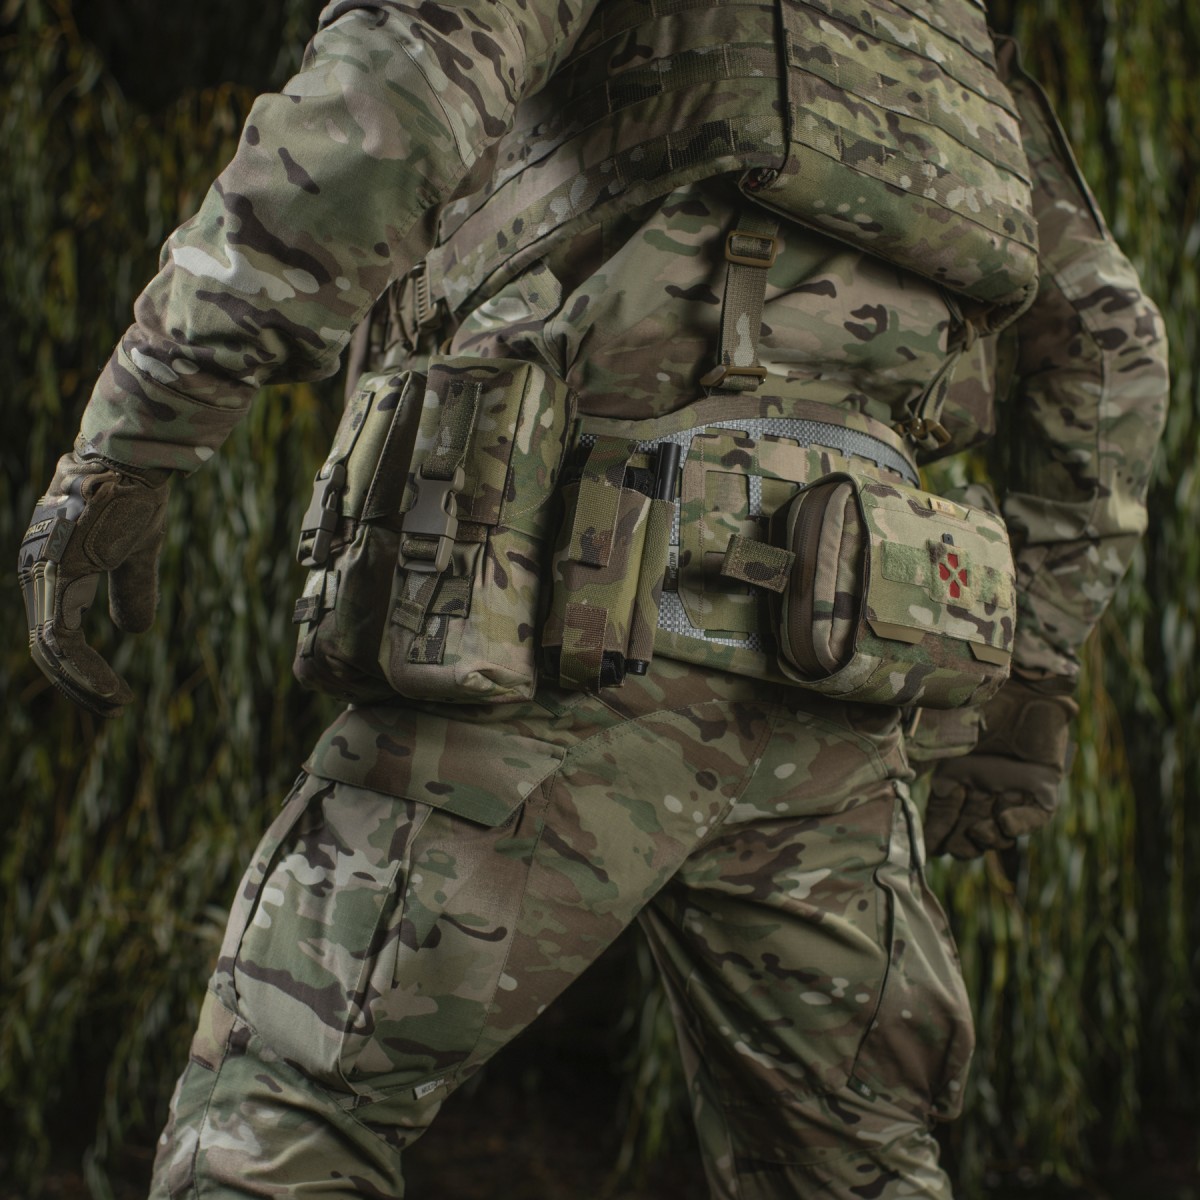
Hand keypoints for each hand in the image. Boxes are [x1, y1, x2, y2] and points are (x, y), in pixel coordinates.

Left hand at [19, 443, 169, 717]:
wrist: (129, 461)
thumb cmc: (133, 497)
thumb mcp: (138, 552)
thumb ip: (131, 589)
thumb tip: (133, 632)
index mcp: (56, 571)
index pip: (59, 633)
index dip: (83, 667)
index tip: (114, 693)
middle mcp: (39, 575)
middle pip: (49, 648)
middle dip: (80, 684)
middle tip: (113, 709)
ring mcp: (43, 576)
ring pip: (51, 649)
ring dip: (83, 683)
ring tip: (115, 705)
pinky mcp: (55, 577)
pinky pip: (62, 638)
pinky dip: (85, 669)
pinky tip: (110, 688)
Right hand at [923, 675, 1077, 858]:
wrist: (1017, 680)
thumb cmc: (971, 701)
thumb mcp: (938, 735)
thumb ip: (919, 761)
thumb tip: (892, 786)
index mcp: (956, 772)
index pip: (944, 813)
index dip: (936, 834)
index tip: (928, 852)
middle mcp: (984, 783)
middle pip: (970, 828)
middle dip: (962, 844)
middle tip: (955, 846)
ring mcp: (1014, 785)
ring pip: (1001, 830)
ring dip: (987, 839)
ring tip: (979, 830)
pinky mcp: (1043, 783)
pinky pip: (1035, 817)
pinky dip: (1019, 825)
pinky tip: (1001, 820)